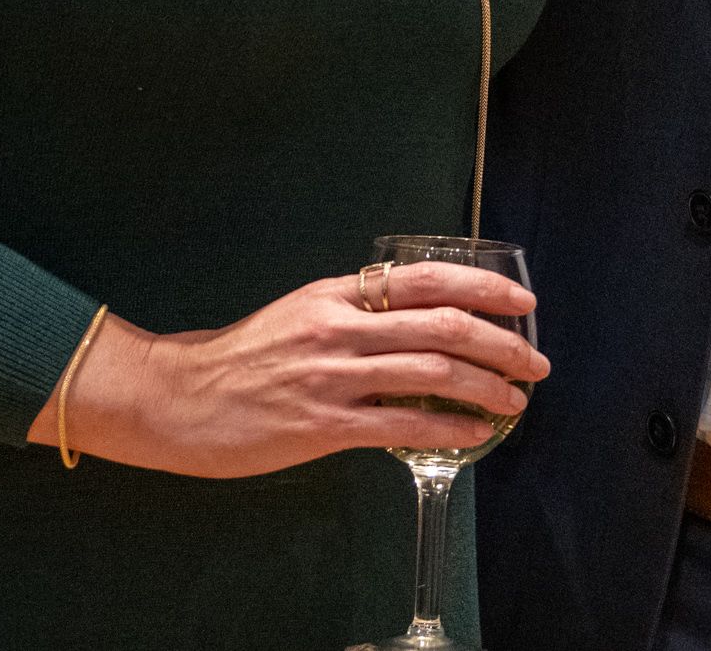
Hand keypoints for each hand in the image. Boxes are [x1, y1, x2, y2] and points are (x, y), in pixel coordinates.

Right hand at [33, 260, 545, 477]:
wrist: (175, 398)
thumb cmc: (240, 358)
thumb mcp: (302, 313)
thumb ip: (356, 313)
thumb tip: (418, 320)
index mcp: (337, 293)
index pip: (427, 278)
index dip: (483, 288)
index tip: (522, 303)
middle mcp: (339, 326)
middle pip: (442, 324)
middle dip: (500, 342)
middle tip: (534, 361)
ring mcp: (331, 375)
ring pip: (431, 372)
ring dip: (486, 387)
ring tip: (515, 400)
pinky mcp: (321, 424)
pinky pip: (402, 424)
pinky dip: (448, 428)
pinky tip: (475, 433)